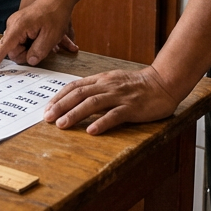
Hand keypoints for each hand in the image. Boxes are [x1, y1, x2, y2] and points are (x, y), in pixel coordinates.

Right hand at [0, 0, 72, 72]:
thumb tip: (30, 61)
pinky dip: (33, 44)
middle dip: (28, 54)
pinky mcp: (19, 26)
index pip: (3, 47)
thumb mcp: (51, 37)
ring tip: (47, 41)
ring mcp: (15, 25)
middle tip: (44, 47)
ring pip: (19, 47)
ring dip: (32, 49)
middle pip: (14, 51)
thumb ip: (38, 52)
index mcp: (18, 27)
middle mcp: (12, 25)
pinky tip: (45, 39)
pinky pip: (22, 42)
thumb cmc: (55, 15)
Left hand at [44, 66, 180, 134]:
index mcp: (102, 79)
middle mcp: (108, 86)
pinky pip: (115, 115)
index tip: (47, 108)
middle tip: (47, 118)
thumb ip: (96, 88)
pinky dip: (102, 122)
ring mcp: (120, 96)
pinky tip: (92, 130)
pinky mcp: (132, 107)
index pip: (75, 86)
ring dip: (75, 114)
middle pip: (80, 94)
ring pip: (93, 103)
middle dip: (61, 106)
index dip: (59, 97)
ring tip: (62, 125)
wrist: (163, 82)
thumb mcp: (113, 81)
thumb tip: (75, 98)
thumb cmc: (138, 84)